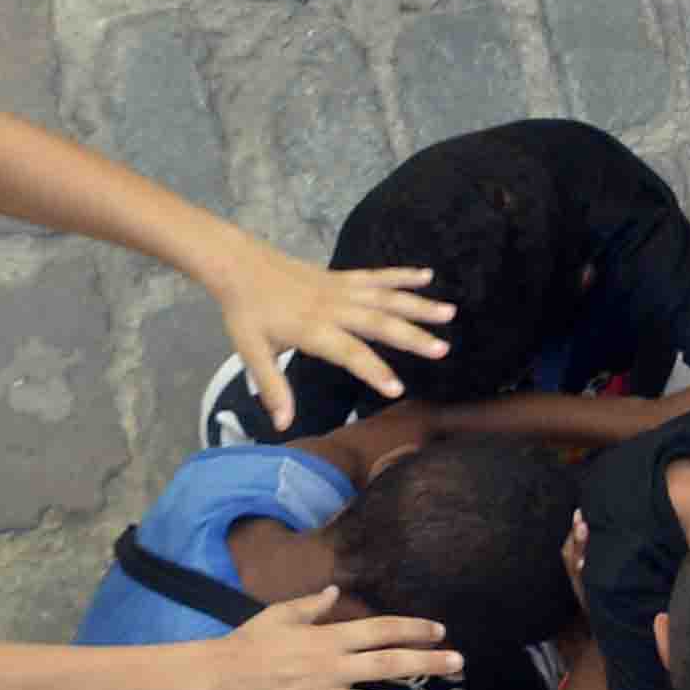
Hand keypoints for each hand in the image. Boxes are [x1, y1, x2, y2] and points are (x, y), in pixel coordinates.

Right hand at [199, 591, 458, 689]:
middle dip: (427, 662)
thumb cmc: (246, 643)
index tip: (441, 630)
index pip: (381, 630)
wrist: (214, 678)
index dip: (413, 628)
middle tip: (459, 664)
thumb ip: (311, 604)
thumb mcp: (279, 614)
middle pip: (388, 664)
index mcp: (328, 639)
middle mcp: (331, 669)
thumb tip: (337, 591)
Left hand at [206, 250, 447, 426]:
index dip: (373, 370)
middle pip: (379, 322)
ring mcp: (342, 289)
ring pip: (386, 297)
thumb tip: (283, 424)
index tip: (398, 389)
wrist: (240, 265)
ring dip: (418, 305)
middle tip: (442, 349)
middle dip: (412, 336)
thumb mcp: (251, 353)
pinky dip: (403, 275)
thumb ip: (273, 387)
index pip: (349, 352)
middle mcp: (334, 308)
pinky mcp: (343, 276)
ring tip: (449, 313)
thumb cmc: (246, 312)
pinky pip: (378, 276)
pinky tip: (427, 276)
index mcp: (312, 329)